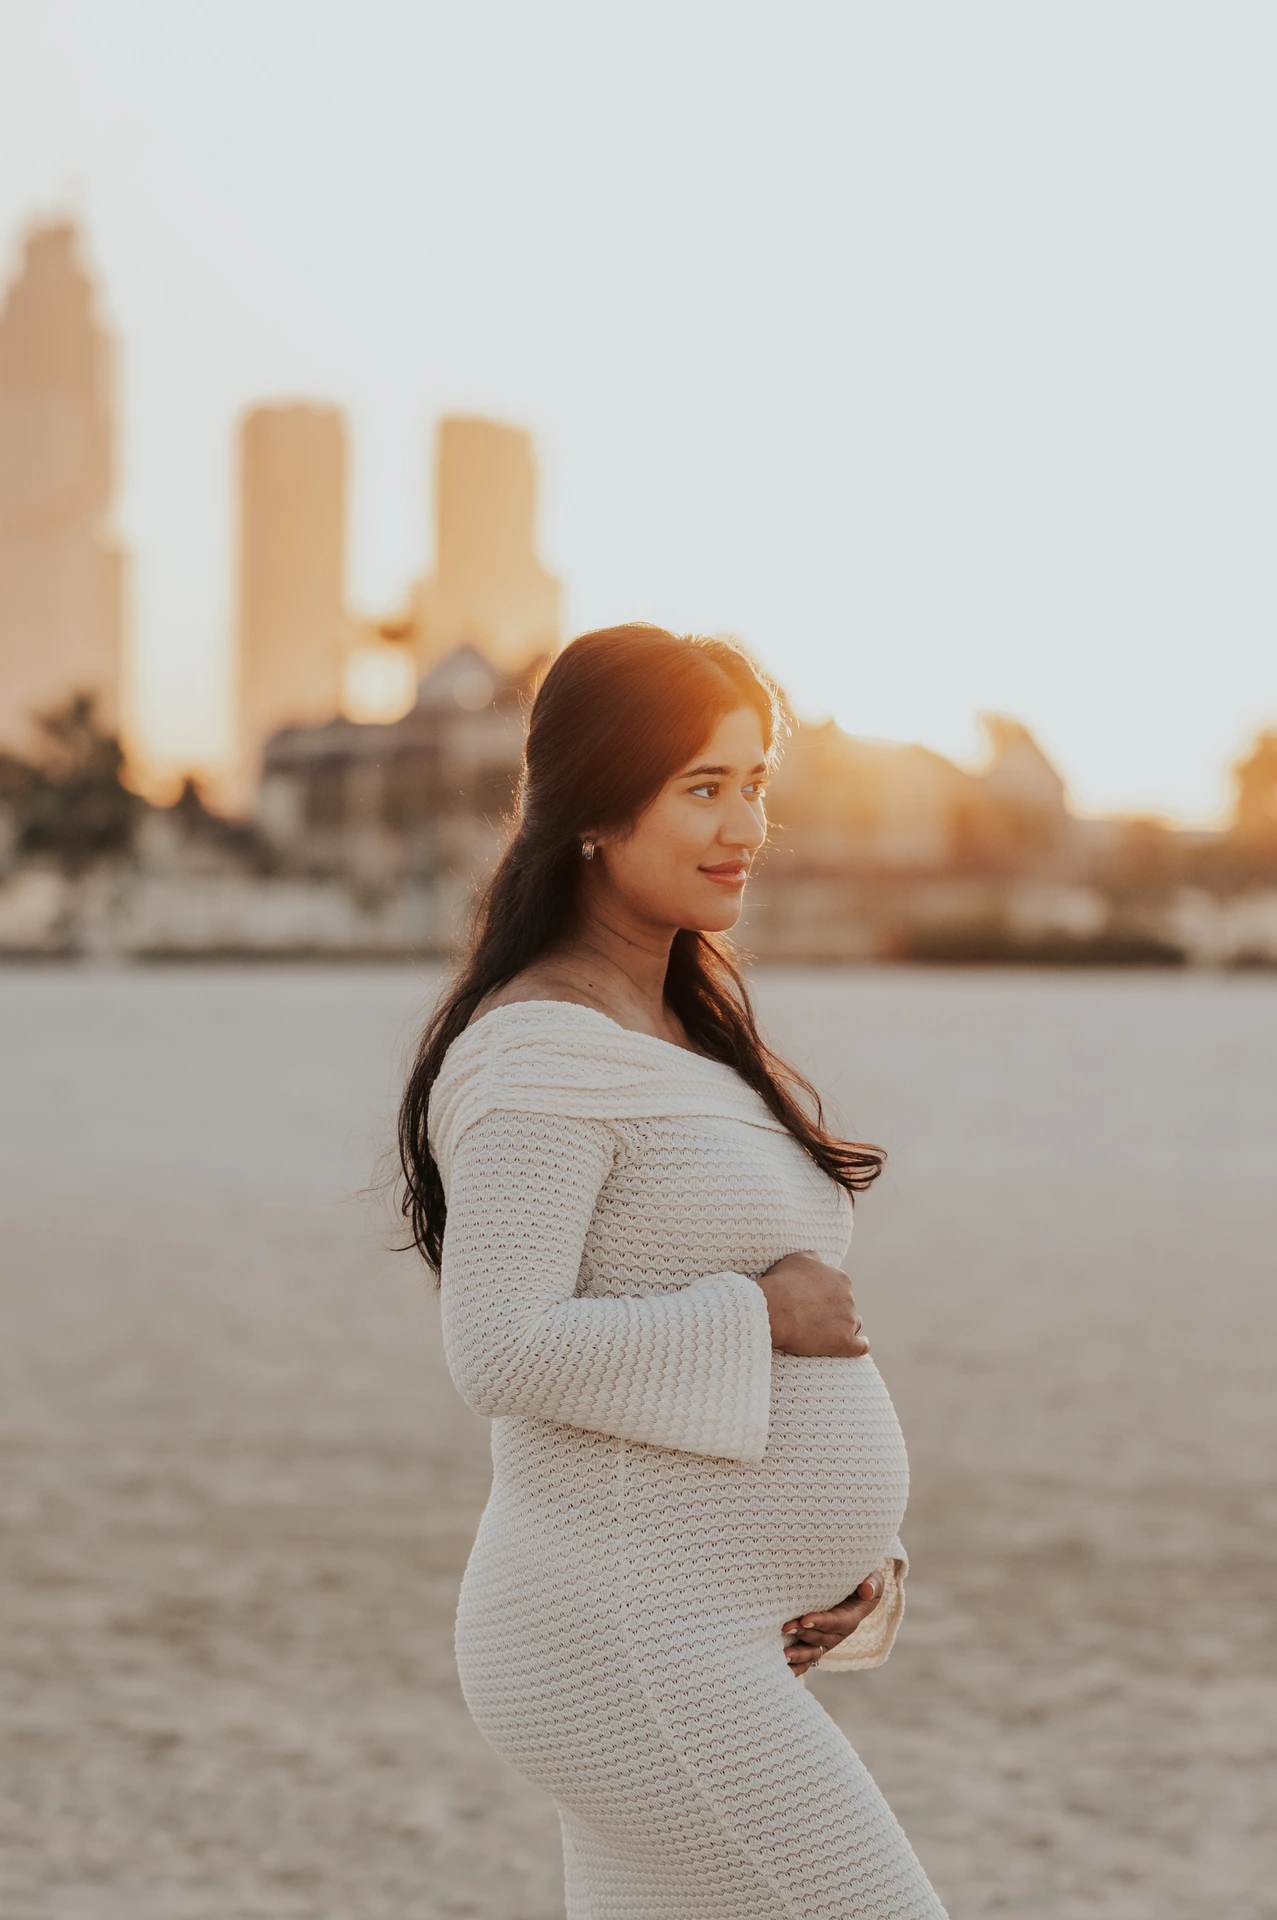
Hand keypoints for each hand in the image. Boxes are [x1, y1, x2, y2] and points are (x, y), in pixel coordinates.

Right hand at [754, 1250, 868, 1357]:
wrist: (774, 1309)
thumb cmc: (782, 1282)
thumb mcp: (797, 1259)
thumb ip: (814, 1259)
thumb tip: (820, 1262)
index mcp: (840, 1279)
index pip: (840, 1287)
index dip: (827, 1295)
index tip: (814, 1301)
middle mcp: (849, 1298)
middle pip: (847, 1306)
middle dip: (835, 1311)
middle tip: (814, 1318)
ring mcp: (849, 1321)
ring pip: (854, 1324)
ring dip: (846, 1327)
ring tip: (830, 1333)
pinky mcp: (845, 1342)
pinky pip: (861, 1346)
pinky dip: (861, 1345)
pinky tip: (860, 1345)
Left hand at [783, 1572, 883, 1674]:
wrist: (853, 1586)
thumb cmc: (862, 1579)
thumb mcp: (873, 1578)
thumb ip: (872, 1583)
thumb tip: (867, 1591)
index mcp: (851, 1617)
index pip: (837, 1622)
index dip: (822, 1623)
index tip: (805, 1620)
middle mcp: (839, 1633)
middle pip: (822, 1639)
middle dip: (804, 1635)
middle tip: (786, 1627)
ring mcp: (826, 1639)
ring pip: (814, 1652)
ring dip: (799, 1654)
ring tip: (784, 1654)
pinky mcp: (815, 1642)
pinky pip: (808, 1659)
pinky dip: (797, 1666)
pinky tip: (783, 1668)